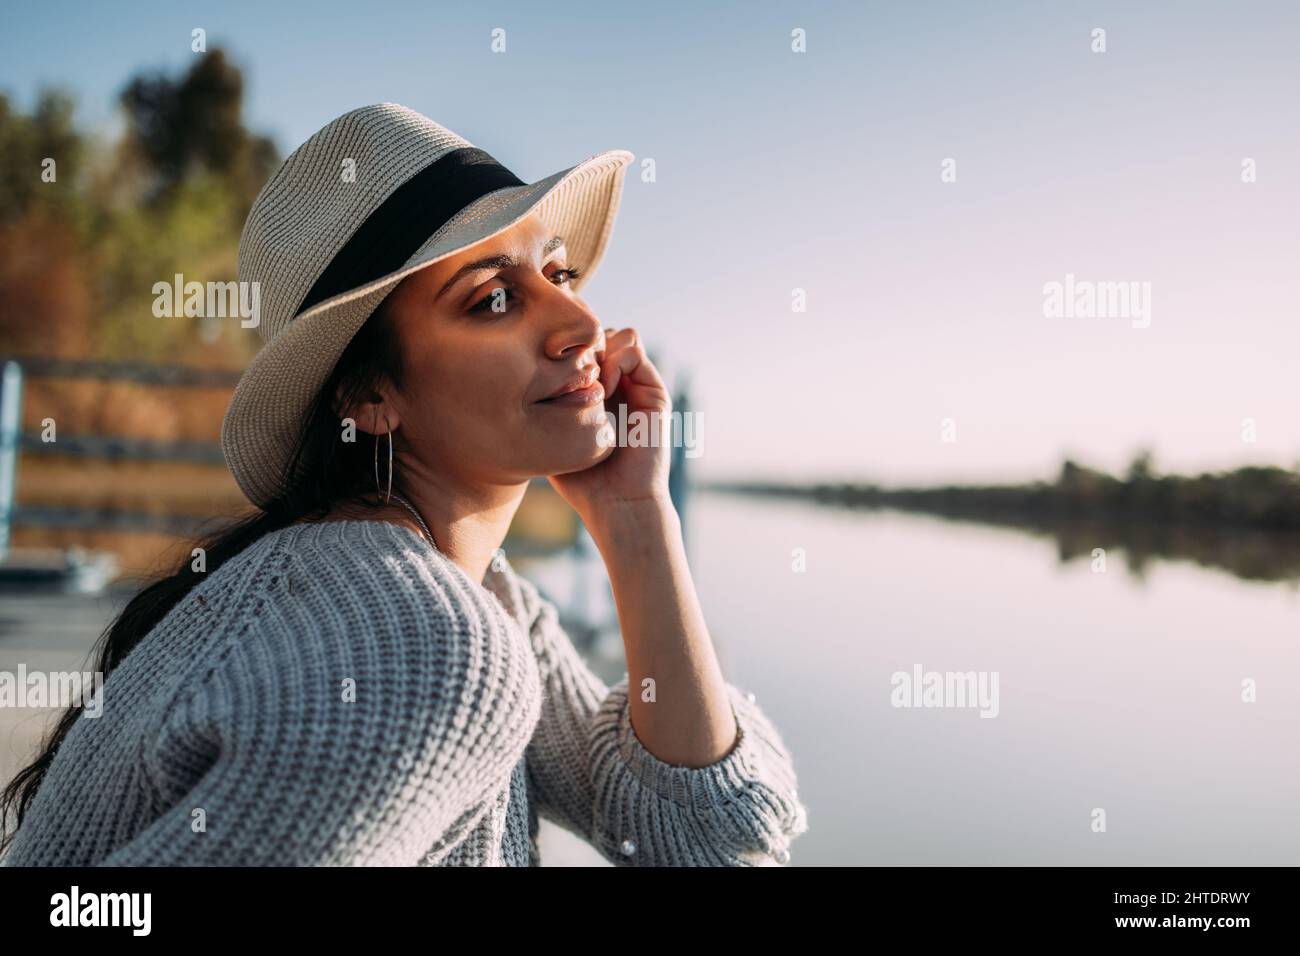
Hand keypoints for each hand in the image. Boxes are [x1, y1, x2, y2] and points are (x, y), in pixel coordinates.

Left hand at [547, 327, 673, 524]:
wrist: (618, 502)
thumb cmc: (580, 479)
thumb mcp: (551, 435)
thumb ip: (544, 404)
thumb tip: (521, 370)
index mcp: (593, 392)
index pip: (579, 347)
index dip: (564, 351)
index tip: (550, 376)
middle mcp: (617, 384)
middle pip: (597, 335)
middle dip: (582, 346)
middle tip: (569, 376)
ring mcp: (636, 385)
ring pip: (617, 335)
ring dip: (599, 351)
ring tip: (588, 383)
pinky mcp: (654, 390)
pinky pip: (633, 348)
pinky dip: (616, 361)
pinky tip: (604, 389)